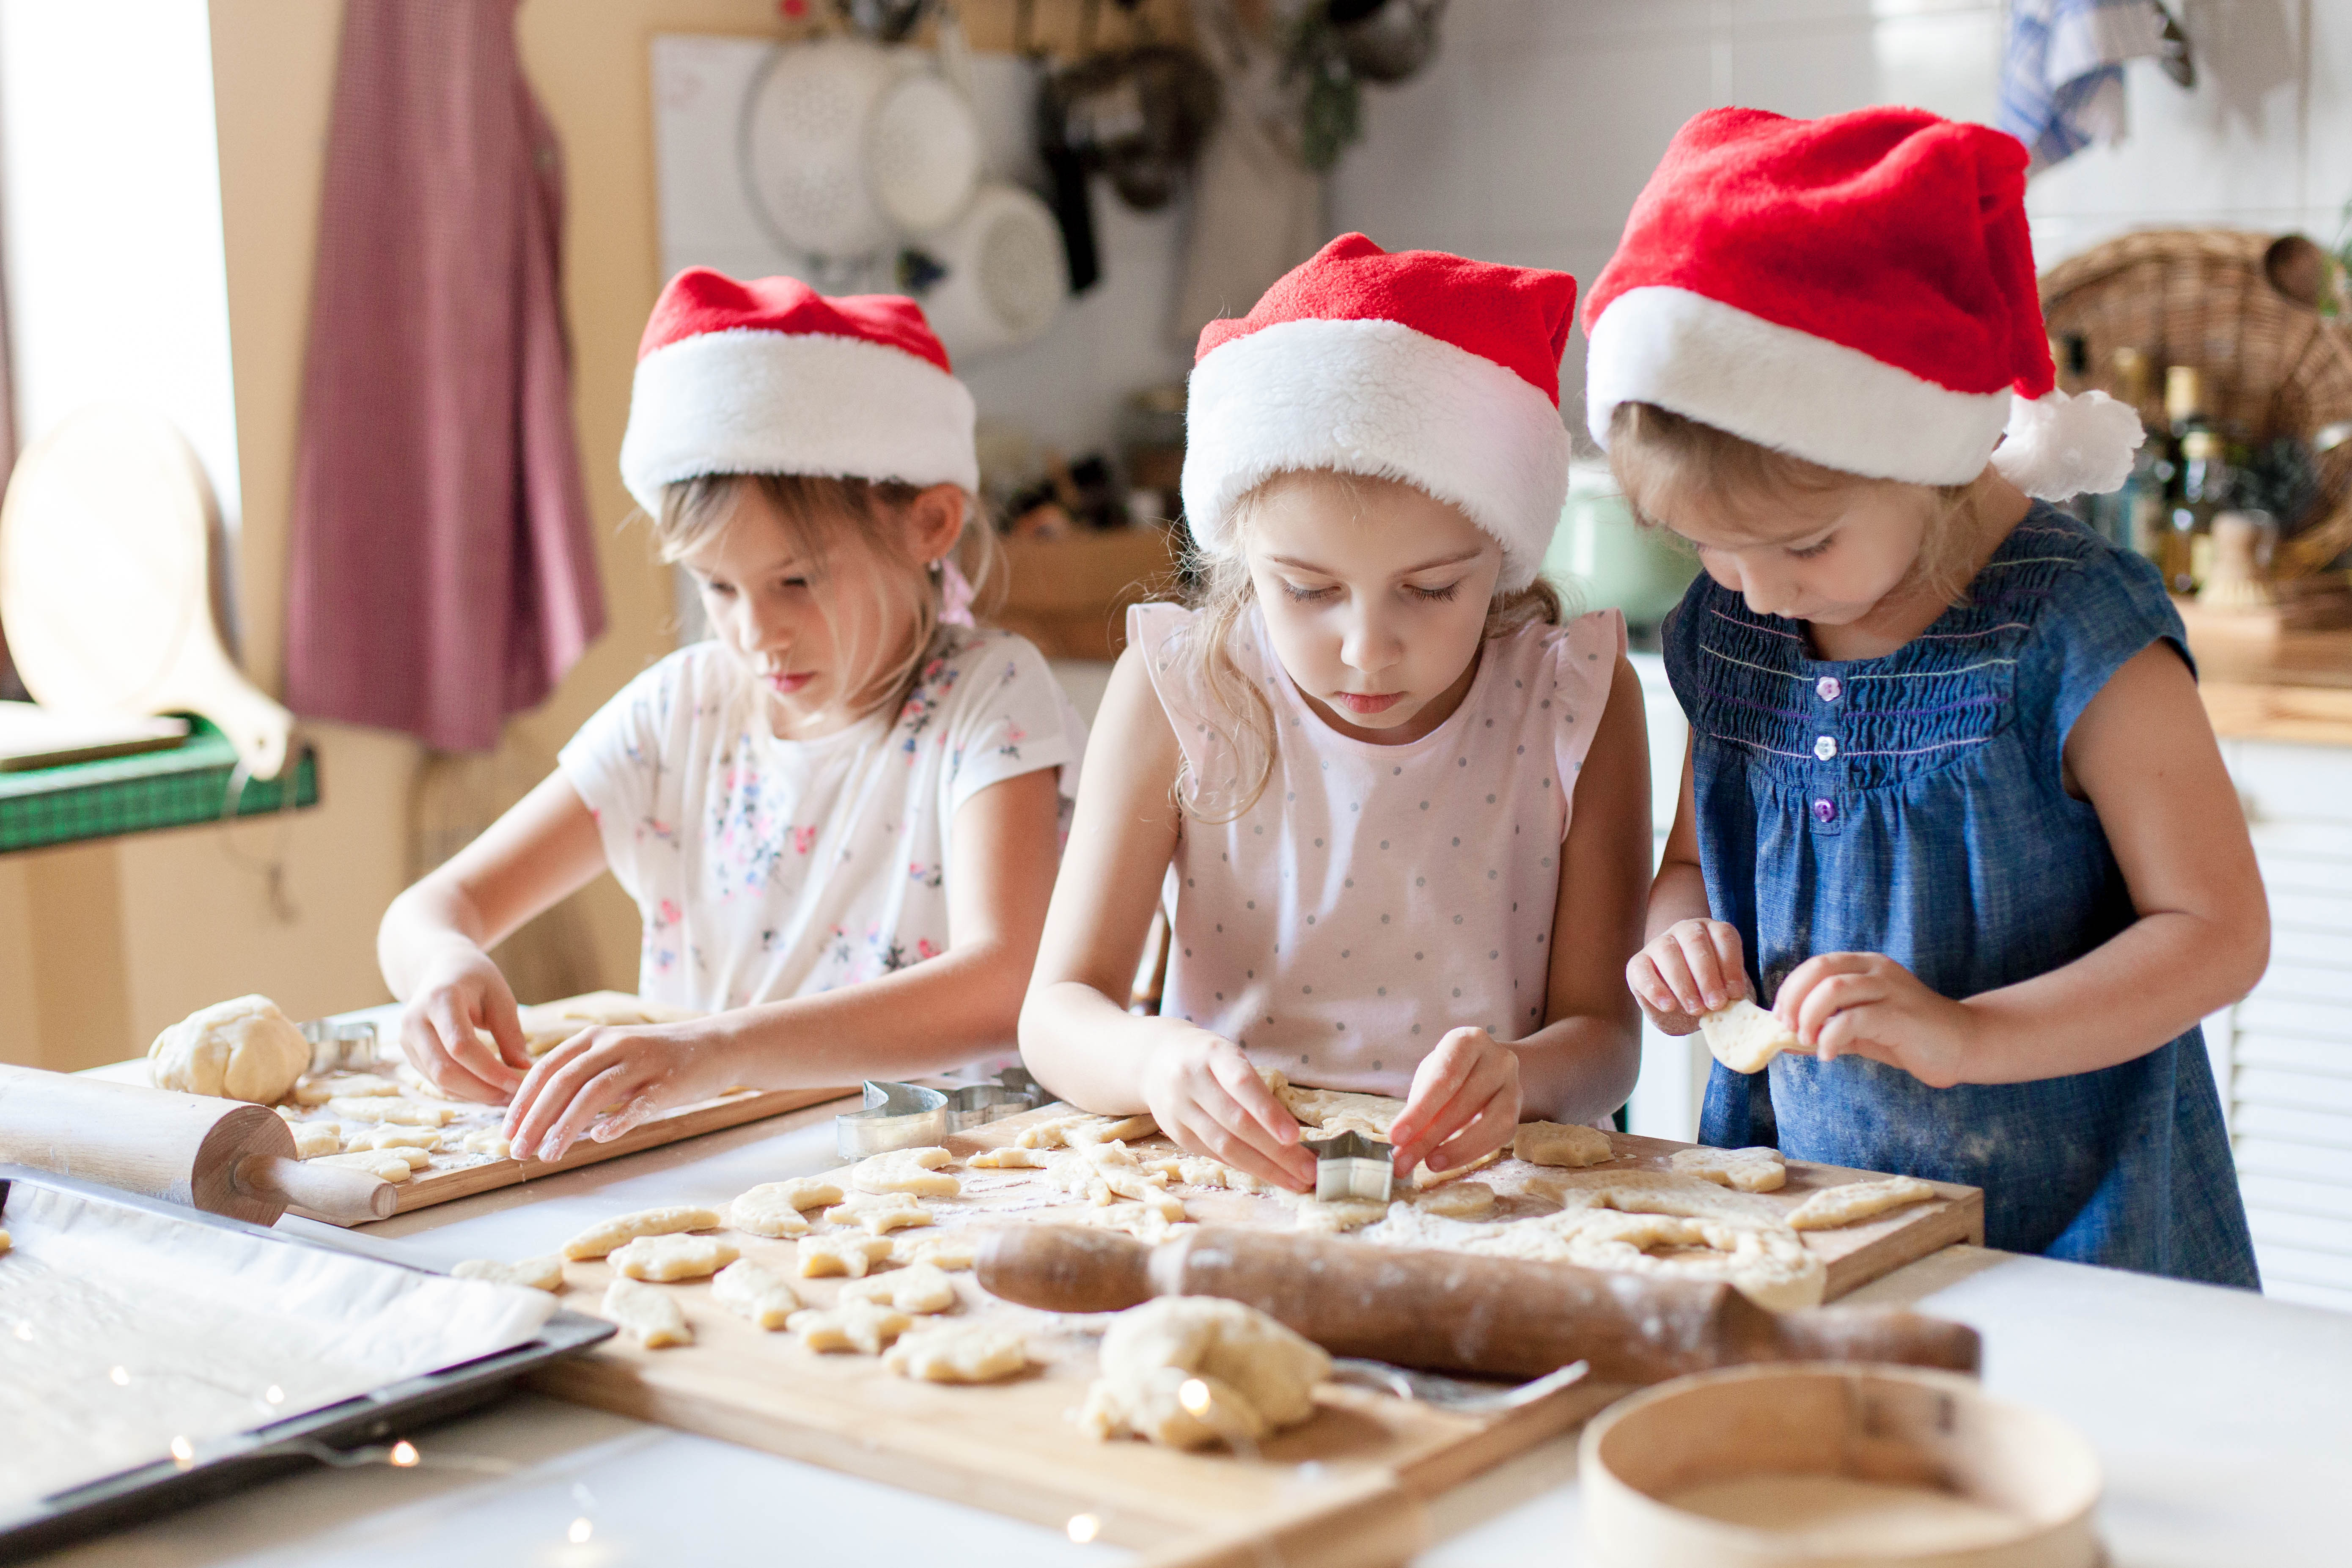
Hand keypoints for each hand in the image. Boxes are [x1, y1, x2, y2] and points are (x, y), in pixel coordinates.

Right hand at [397, 947, 529, 1102]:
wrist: (439, 968)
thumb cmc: (475, 979)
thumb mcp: (499, 995)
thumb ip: (510, 1032)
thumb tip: (525, 1068)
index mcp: (439, 1000)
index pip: (461, 1046)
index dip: (490, 1070)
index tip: (520, 1083)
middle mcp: (415, 1021)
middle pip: (445, 1070)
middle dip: (482, 1090)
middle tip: (514, 1098)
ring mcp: (407, 1040)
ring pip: (438, 1081)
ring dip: (473, 1095)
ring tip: (505, 1097)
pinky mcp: (410, 1053)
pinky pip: (435, 1080)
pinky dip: (462, 1091)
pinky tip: (487, 1091)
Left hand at [502, 1020, 733, 1162]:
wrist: (716, 1046)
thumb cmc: (658, 1059)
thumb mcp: (615, 1057)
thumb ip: (582, 1078)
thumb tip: (541, 1116)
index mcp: (595, 1038)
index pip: (546, 1068)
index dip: (523, 1100)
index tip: (507, 1131)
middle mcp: (615, 1044)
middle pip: (564, 1082)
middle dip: (536, 1119)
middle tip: (518, 1151)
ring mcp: (643, 1061)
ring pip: (594, 1093)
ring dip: (566, 1126)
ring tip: (549, 1155)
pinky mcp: (669, 1081)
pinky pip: (639, 1103)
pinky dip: (617, 1120)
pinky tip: (600, 1139)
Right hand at [1138, 1024, 1315, 1191]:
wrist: (1154, 1059)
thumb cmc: (1207, 1059)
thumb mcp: (1229, 1057)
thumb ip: (1255, 1088)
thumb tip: (1294, 1134)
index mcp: (1212, 1053)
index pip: (1242, 1084)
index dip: (1268, 1112)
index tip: (1295, 1136)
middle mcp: (1191, 1080)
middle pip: (1237, 1122)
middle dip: (1277, 1151)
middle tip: (1309, 1170)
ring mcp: (1178, 1109)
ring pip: (1225, 1146)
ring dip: (1264, 1168)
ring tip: (1295, 1181)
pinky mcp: (1175, 1133)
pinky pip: (1214, 1154)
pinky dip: (1244, 1166)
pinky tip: (1268, 1174)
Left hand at [1387, 1027, 1520, 1178]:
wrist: (1489, 1067)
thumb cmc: (1451, 1071)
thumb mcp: (1430, 1076)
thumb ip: (1419, 1105)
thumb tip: (1402, 1145)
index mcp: (1468, 1041)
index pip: (1443, 1078)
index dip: (1419, 1111)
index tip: (1396, 1136)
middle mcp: (1497, 1058)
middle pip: (1463, 1102)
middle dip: (1428, 1137)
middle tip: (1402, 1160)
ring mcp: (1513, 1084)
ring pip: (1491, 1122)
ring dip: (1456, 1149)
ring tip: (1428, 1163)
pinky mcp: (1519, 1109)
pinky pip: (1500, 1136)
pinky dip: (1471, 1153)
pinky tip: (1447, 1160)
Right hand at [1626, 919, 1749, 1033]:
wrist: (1680, 1002)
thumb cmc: (1709, 994)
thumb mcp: (1726, 991)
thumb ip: (1733, 994)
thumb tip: (1742, 1006)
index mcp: (1712, 932)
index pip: (1723, 936)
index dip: (1731, 964)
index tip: (1735, 993)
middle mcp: (1685, 931)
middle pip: (1695, 941)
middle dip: (1707, 975)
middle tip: (1716, 1004)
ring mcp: (1659, 943)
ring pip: (1667, 950)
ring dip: (1683, 982)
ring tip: (1695, 1009)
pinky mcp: (1638, 962)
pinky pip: (1642, 969)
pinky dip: (1655, 988)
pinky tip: (1668, 1006)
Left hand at [1776, 953, 1977, 1088]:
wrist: (1964, 1044)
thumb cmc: (1909, 1036)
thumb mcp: (1862, 1030)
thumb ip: (1828, 1029)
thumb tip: (1786, 1040)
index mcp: (1866, 967)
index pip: (1816, 965)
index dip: (1791, 988)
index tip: (1781, 1016)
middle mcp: (1877, 970)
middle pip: (1820, 970)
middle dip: (1794, 999)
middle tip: (1788, 1028)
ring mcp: (1891, 990)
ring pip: (1833, 988)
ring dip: (1810, 1016)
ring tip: (1807, 1040)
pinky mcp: (1900, 1014)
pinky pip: (1854, 1019)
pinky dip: (1831, 1037)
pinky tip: (1828, 1055)